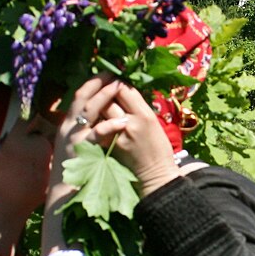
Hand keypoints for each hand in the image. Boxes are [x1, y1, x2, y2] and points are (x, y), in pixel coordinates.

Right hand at [40, 75, 127, 254]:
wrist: (63, 201)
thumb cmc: (74, 177)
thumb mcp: (78, 149)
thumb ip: (85, 134)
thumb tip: (99, 121)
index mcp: (66, 127)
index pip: (78, 98)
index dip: (91, 84)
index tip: (105, 75)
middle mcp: (66, 129)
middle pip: (81, 97)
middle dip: (97, 83)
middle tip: (114, 73)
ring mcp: (72, 138)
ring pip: (87, 110)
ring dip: (103, 95)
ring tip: (118, 85)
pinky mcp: (81, 152)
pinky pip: (96, 133)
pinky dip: (110, 124)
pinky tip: (122, 119)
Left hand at [91, 82, 180, 196]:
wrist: (155, 174)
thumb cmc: (158, 148)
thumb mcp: (153, 123)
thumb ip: (138, 107)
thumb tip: (123, 90)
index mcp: (145, 114)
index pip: (126, 89)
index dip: (117, 83)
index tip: (115, 81)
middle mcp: (131, 122)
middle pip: (110, 97)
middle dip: (105, 91)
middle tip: (103, 88)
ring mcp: (118, 135)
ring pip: (101, 110)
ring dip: (98, 104)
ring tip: (98, 102)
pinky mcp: (108, 145)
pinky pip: (97, 126)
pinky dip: (96, 120)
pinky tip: (95, 119)